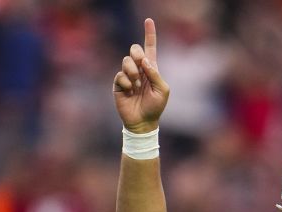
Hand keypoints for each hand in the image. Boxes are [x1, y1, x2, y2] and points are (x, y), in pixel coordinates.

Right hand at [113, 18, 169, 132]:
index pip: (150, 48)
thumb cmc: (155, 107)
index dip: (149, 34)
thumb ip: (155, 74)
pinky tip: (130, 91)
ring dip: (133, 72)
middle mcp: (138, 69)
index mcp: (151, 69)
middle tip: (141, 64)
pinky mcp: (118, 83)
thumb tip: (144, 60)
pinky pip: (120, 75)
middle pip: (134, 49)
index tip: (148, 20)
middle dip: (137, 53)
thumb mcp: (162, 90)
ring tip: (136, 86)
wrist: (143, 122)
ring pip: (126, 61)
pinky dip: (126, 83)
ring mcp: (127, 76)